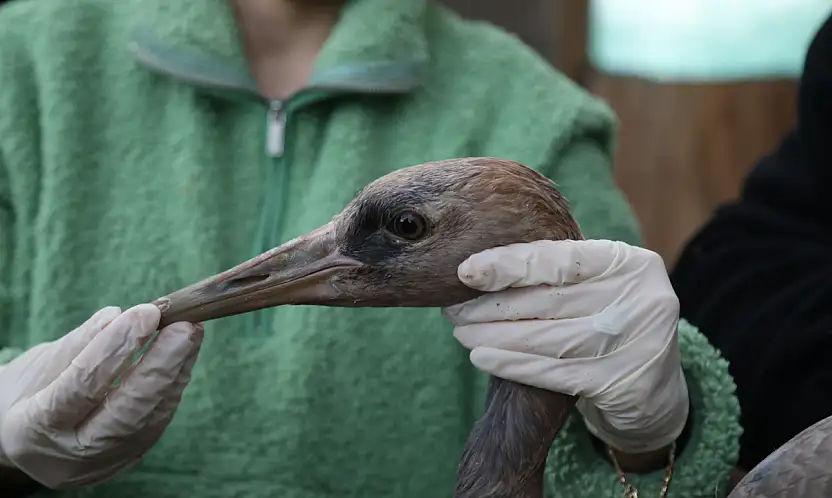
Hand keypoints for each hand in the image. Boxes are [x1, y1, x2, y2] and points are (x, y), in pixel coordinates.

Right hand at [0, 304, 202, 488]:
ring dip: (176, 373)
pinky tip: (184, 357)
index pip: (83, 386)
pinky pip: (157, 421)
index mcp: (35, 428)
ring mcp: (104, 462)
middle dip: (161, 366)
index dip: (117, 347)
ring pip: (150, 419)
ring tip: (190, 334)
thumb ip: (80, 344)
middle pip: (126, 412)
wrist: (26, 441)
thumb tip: (119, 315)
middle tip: (184, 327)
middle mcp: (72, 454)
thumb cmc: (29, 393)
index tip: (147, 313)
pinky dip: (173, 386)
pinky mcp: (129, 458)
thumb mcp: (40, 365)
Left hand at [443, 239, 687, 453]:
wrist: (654, 388)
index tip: (465, 271)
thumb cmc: (611, 321)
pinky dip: (512, 364)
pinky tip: (482, 357)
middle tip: (454, 309)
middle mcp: (640, 299)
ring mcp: (635, 343)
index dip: (509, 265)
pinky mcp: (621, 383)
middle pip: (549, 301)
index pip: (560, 259)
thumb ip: (558, 273)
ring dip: (495, 336)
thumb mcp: (598, 287)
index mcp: (630, 263)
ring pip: (546, 338)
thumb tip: (481, 266)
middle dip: (492, 305)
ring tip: (461, 333)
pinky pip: (553, 372)